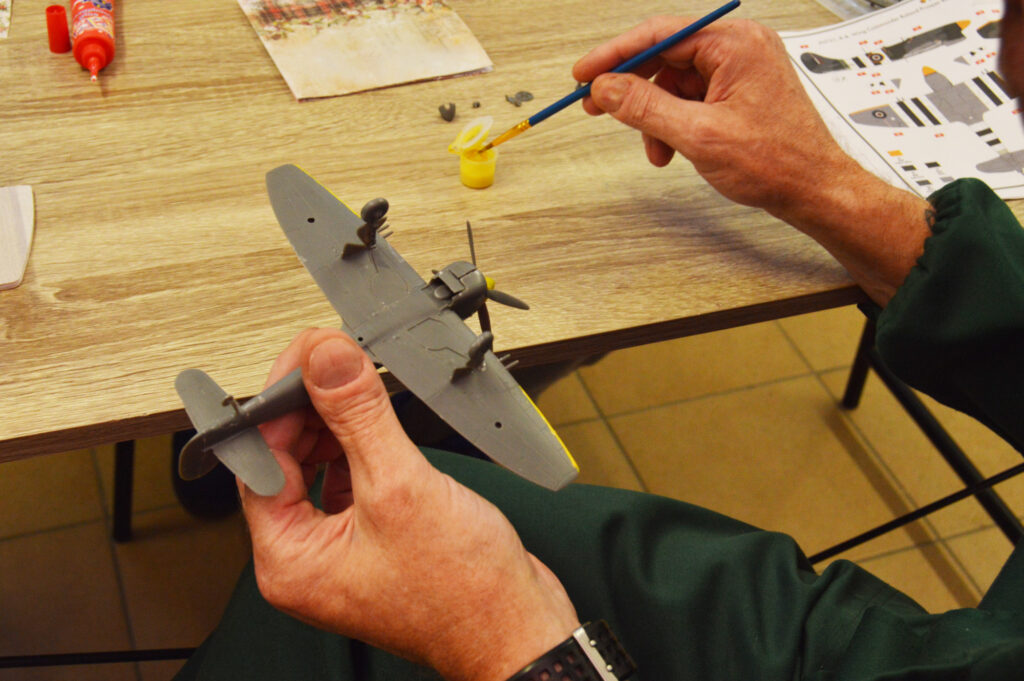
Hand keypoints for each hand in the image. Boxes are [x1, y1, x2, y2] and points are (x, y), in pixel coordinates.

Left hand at [240, 328, 579, 680]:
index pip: (260, 461)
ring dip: (336, 423)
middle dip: (309, 407)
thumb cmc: (463, 593)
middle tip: (332, 360)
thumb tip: (328, 359)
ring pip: (319, 466)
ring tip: (357, 385)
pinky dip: (361, 445)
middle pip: (286, 460)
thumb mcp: (400, 486)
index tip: (305, 357)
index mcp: (289, 560)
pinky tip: (377, 423)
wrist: (519, 628)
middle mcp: (308, 557)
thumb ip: (358, 416)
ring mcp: (342, 549)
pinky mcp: (375, 537)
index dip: (279, 402)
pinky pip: (351, 480)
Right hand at [573, 17, 931, 304]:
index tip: (584, 74)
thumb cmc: (778, 161)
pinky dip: (674, 123)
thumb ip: (645, 107)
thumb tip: (606, 88)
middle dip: (633, 89)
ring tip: (655, 148)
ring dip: (655, 116)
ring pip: (675, 82)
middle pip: (665, 56)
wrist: (813, 190)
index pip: (659, 34)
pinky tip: (672, 148)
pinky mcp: (740, 91)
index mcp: (735, 43)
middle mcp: (740, 48)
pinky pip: (692, 98)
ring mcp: (741, 69)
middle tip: (598, 107)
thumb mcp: (698, 135)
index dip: (615, 55)